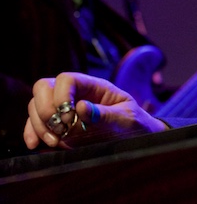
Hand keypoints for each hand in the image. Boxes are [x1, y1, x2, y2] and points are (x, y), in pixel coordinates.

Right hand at [24, 72, 167, 149]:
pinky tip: (34, 144)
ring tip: (54, 141)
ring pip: (35, 106)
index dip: (61, 95)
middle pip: (44, 88)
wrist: (136, 138)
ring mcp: (63, 109)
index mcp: (94, 86)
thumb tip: (80, 108)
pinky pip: (35, 124)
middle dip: (44, 108)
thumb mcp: (126, 118)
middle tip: (58, 128)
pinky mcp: (57, 126)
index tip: (68, 116)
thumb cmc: (134, 124)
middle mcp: (75, 94)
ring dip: (38, 124)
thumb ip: (105, 115)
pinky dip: (32, 133)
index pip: (66, 79)